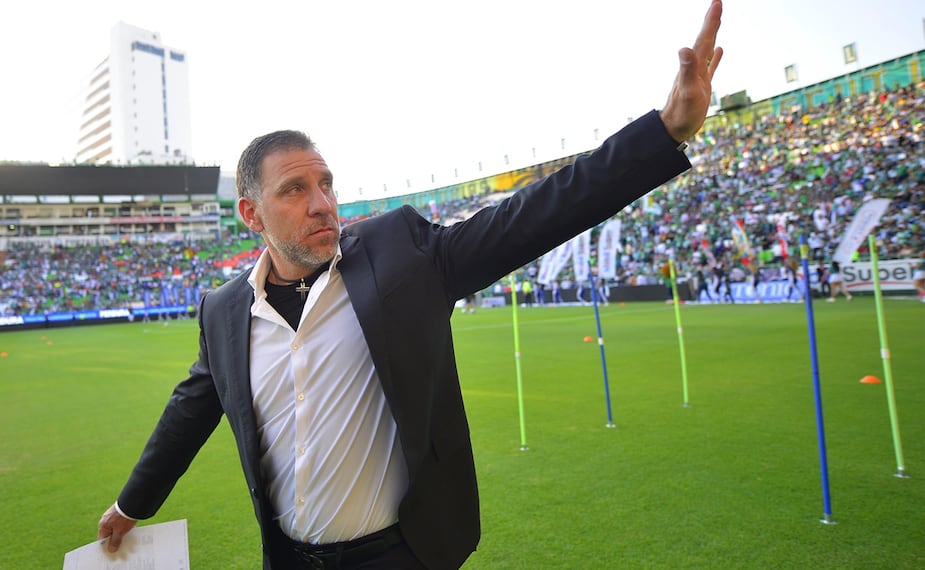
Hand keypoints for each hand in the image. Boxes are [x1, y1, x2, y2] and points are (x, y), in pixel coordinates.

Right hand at [98, 503, 136, 552]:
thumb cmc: (124, 517)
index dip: (107, 547)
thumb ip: (115, 541)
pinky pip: (120, 523)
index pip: (102, 540)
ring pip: (115, 529)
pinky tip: (131, 530)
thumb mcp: (119, 532)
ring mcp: (112, 516)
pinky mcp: (119, 512)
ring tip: (127, 540)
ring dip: (121, 534)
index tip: (112, 553)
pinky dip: (124, 527)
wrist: (133, 502)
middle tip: (121, 547)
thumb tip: (111, 550)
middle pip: (109, 534)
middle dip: (115, 541)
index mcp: (103, 526)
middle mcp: (105, 520)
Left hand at [659, 0, 723, 143]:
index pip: (704, 38)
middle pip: (705, 40)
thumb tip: (684, 48)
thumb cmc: (681, 113)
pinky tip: (720, 50)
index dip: (711, 20)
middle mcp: (694, 67)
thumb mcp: (688, 92)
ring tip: (717, 21)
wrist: (674, 128)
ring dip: (713, 34)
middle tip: (717, 3)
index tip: (717, 2)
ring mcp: (698, 75)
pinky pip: (711, 66)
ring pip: (708, 49)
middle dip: (712, 21)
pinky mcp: (702, 85)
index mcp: (694, 66)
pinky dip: (716, 56)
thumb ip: (687, 70)